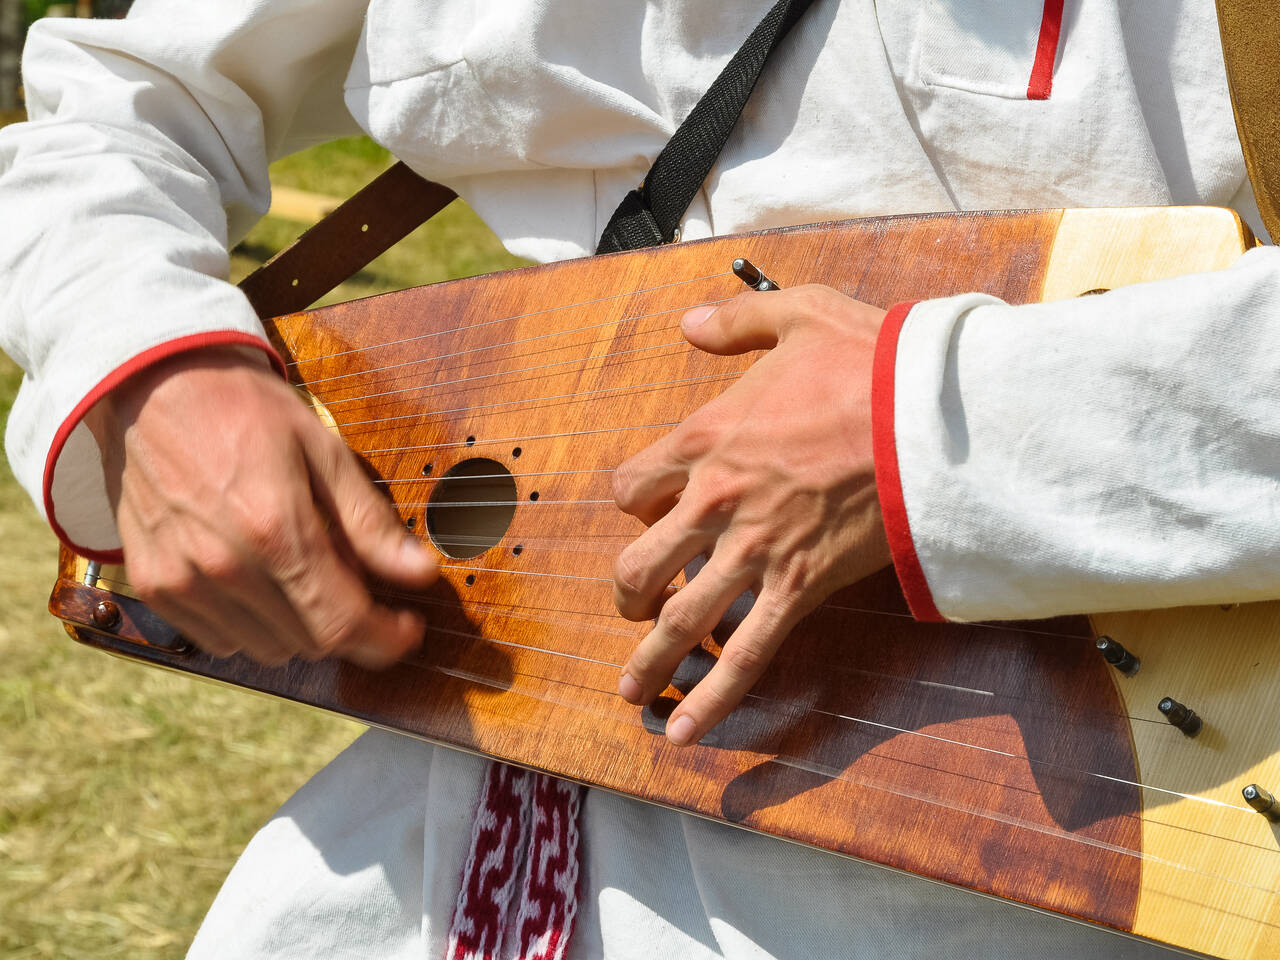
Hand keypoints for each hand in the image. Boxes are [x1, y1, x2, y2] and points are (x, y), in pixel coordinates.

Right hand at [93, 346, 436, 666]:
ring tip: (307, 576)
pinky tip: (261, 582)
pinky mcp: (153, 586)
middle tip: (363, 588)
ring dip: (301, 629)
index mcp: (275, 529)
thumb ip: (370, 523)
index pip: (343, 623)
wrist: (154, 384)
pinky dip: (252, 626)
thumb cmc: (245, 409)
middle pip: (310, 642)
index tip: (408, 628)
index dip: (387, 638)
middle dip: (351, 626)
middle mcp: (224, 566)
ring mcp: (182, 581)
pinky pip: (219, 641)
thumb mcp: (323, 451)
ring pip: (267, 650)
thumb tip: (421, 573)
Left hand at [611, 286, 891, 744]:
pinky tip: (684, 731)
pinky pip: (744, 653)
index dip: (633, 502)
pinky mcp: (797, 588)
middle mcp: (713, 501)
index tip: (650, 510)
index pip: (630, 485)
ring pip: (679, 619)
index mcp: (704, 438)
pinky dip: (713, 696)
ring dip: (649, 661)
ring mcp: (752, 550)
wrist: (930, 414)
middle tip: (636, 603)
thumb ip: (736, 321)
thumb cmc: (868, 363)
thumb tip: (690, 322)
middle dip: (630, 590)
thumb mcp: (797, 314)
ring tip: (630, 693)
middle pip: (639, 562)